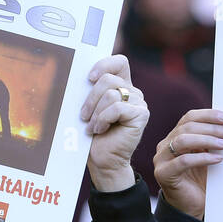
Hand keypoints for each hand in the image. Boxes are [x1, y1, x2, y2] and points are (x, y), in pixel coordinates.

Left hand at [80, 55, 147, 191]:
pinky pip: (117, 108)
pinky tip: (100, 129)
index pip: (119, 62)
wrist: (103, 159)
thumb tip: (80, 75)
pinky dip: (103, 119)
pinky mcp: (141, 115)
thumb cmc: (93, 134)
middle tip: (83, 115)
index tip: (89, 78)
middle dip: (90, 98)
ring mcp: (139, 103)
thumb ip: (91, 90)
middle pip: (109, 79)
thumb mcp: (89, 107)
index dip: (104, 64)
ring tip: (92, 126)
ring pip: (111, 94)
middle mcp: (133, 92)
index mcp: (122, 85)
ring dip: (96, 112)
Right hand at [153, 108, 222, 219]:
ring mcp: (161, 159)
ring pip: (183, 140)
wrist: (192, 206)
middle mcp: (165, 145)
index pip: (189, 118)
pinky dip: (202, 158)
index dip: (208, 115)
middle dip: (211, 128)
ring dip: (207, 140)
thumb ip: (211, 141)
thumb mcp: (207, 155)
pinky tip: (217, 159)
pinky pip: (183, 161)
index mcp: (175, 137)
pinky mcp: (164, 173)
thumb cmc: (201, 180)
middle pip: (186, 127)